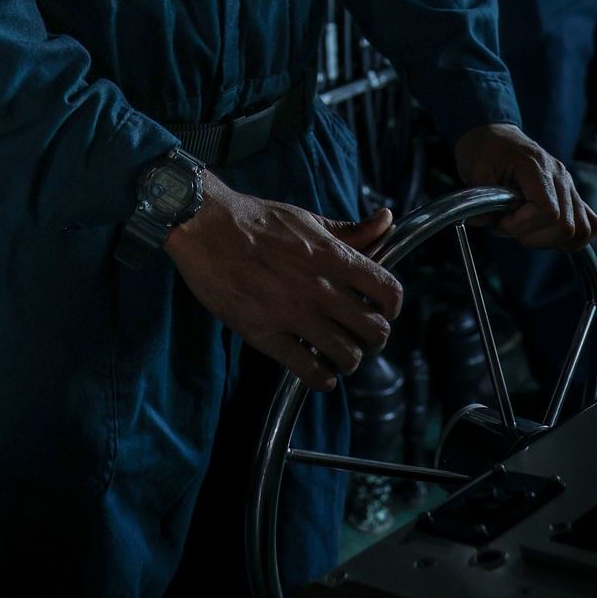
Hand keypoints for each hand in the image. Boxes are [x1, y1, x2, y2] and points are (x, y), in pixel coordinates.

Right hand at [164, 172, 402, 392]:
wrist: (205, 226)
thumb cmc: (255, 219)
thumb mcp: (308, 219)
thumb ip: (350, 229)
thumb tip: (386, 221)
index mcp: (333, 257)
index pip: (389, 292)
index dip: (391, 307)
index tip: (380, 310)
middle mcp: (320, 288)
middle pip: (374, 332)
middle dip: (372, 338)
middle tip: (357, 334)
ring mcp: (294, 314)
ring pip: (347, 357)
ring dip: (346, 360)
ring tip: (335, 353)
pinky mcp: (266, 334)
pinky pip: (310, 371)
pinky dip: (321, 378)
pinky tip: (318, 372)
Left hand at [454, 122, 596, 250]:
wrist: (494, 133)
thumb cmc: (485, 147)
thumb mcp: (474, 167)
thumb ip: (478, 198)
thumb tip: (480, 222)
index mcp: (536, 167)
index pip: (547, 211)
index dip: (522, 226)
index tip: (499, 223)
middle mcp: (560, 176)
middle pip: (566, 226)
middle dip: (532, 237)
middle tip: (507, 228)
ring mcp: (568, 185)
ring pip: (581, 230)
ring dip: (550, 242)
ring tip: (524, 232)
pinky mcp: (570, 194)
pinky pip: (590, 224)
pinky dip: (572, 239)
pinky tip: (546, 236)